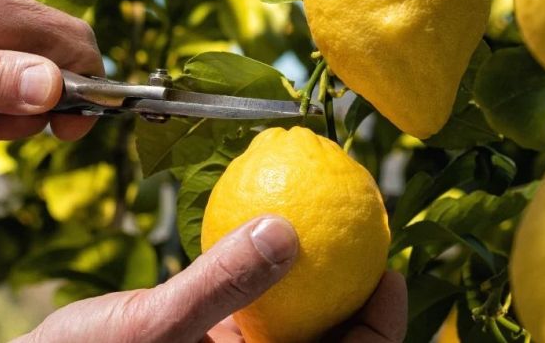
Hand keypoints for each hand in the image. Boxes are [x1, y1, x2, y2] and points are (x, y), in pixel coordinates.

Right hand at [14, 216, 406, 342]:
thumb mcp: (156, 325)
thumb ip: (221, 282)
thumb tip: (288, 230)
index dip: (382, 320)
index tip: (388, 266)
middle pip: (328, 334)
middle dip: (351, 285)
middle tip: (366, 224)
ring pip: (293, 312)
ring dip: (310, 268)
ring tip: (322, 213)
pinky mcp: (209, 333)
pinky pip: (252, 295)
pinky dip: (262, 262)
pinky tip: (262, 221)